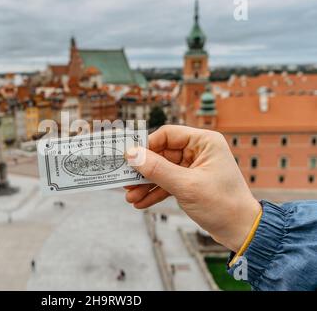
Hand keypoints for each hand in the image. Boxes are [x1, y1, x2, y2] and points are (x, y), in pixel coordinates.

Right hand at [124, 125, 260, 251]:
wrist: (241, 232)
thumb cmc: (223, 205)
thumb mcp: (186, 186)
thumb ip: (157, 169)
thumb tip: (132, 154)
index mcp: (204, 142)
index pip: (167, 135)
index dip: (146, 146)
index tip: (129, 158)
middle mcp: (199, 151)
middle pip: (161, 153)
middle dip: (143, 170)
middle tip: (125, 181)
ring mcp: (194, 167)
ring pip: (162, 170)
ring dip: (146, 183)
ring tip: (130, 197)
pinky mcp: (191, 183)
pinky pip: (167, 182)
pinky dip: (155, 192)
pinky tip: (141, 202)